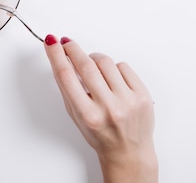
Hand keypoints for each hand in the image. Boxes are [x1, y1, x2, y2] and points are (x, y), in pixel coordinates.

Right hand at [43, 35, 157, 182]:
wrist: (128, 152)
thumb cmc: (99, 134)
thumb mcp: (76, 115)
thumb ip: (67, 89)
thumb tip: (61, 58)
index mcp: (88, 115)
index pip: (66, 76)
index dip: (57, 55)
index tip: (52, 42)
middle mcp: (109, 108)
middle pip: (86, 65)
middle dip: (73, 49)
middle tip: (67, 43)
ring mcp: (128, 101)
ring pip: (105, 62)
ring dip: (94, 59)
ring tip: (93, 68)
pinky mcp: (143, 95)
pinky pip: (123, 66)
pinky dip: (114, 68)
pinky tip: (111, 79)